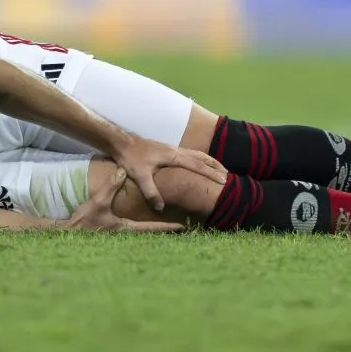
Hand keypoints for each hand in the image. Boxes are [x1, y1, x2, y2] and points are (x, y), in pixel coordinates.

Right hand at [63, 169, 185, 231]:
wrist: (69, 231)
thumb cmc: (84, 220)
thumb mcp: (98, 201)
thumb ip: (110, 186)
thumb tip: (122, 172)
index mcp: (127, 228)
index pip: (152, 227)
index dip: (167, 227)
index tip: (182, 226)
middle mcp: (127, 233)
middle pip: (151, 232)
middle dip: (165, 229)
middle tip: (181, 226)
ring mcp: (120, 234)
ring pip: (143, 231)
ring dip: (155, 228)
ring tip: (168, 224)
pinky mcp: (114, 231)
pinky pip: (134, 228)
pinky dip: (143, 225)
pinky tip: (144, 221)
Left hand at [113, 137, 227, 211]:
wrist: (122, 143)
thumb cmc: (130, 159)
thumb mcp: (140, 177)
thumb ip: (151, 192)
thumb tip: (160, 208)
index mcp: (173, 156)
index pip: (197, 165)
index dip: (211, 173)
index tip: (224, 180)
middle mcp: (176, 150)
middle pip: (201, 157)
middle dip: (215, 166)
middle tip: (228, 175)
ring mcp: (172, 149)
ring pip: (196, 154)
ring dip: (208, 161)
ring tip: (218, 169)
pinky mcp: (167, 150)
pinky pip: (189, 154)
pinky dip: (199, 160)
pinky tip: (198, 165)